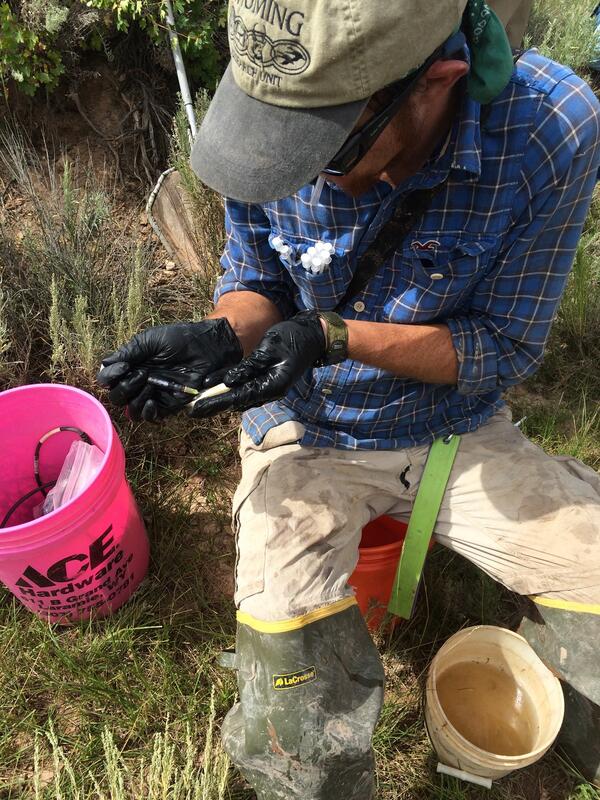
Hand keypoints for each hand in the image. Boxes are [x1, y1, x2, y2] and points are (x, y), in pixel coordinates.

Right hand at [97, 319, 242, 420]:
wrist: (206, 346)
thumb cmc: (179, 339)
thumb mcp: (150, 340)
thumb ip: (128, 352)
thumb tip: (105, 365)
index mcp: (131, 365)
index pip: (107, 379)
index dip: (108, 377)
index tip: (124, 367)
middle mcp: (138, 381)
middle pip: (116, 396)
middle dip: (124, 387)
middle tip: (142, 373)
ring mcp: (152, 393)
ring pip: (130, 409)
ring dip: (135, 399)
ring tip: (149, 383)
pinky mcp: (168, 404)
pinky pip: (150, 416)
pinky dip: (147, 412)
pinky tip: (152, 401)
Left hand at [190, 311, 325, 416]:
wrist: (313, 336)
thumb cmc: (293, 338)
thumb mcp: (269, 348)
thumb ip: (249, 366)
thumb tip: (229, 381)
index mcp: (272, 385)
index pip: (239, 397)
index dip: (216, 403)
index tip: (197, 408)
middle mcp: (270, 390)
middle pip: (238, 401)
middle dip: (215, 404)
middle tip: (191, 410)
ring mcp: (269, 386)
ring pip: (241, 396)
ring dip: (220, 398)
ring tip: (198, 401)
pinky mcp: (266, 379)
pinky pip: (245, 386)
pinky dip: (230, 388)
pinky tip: (214, 386)